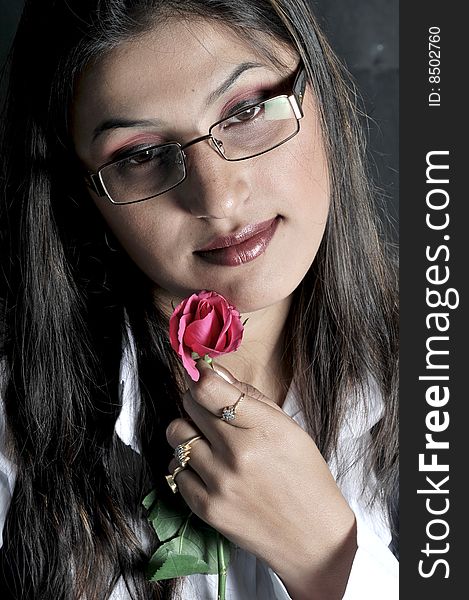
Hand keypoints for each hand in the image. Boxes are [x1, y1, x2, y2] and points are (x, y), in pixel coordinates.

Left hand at [166, 361, 356, 598]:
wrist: (312, 538)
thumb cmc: (305, 477)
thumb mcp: (289, 428)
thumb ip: (250, 397)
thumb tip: (215, 372)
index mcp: (262, 429)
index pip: (208, 389)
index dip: (200, 376)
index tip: (201, 375)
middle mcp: (236, 454)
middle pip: (188, 406)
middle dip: (196, 401)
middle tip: (209, 409)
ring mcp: (218, 483)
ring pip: (175, 435)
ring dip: (188, 431)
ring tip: (208, 440)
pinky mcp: (205, 508)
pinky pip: (175, 469)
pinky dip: (187, 464)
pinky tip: (208, 468)